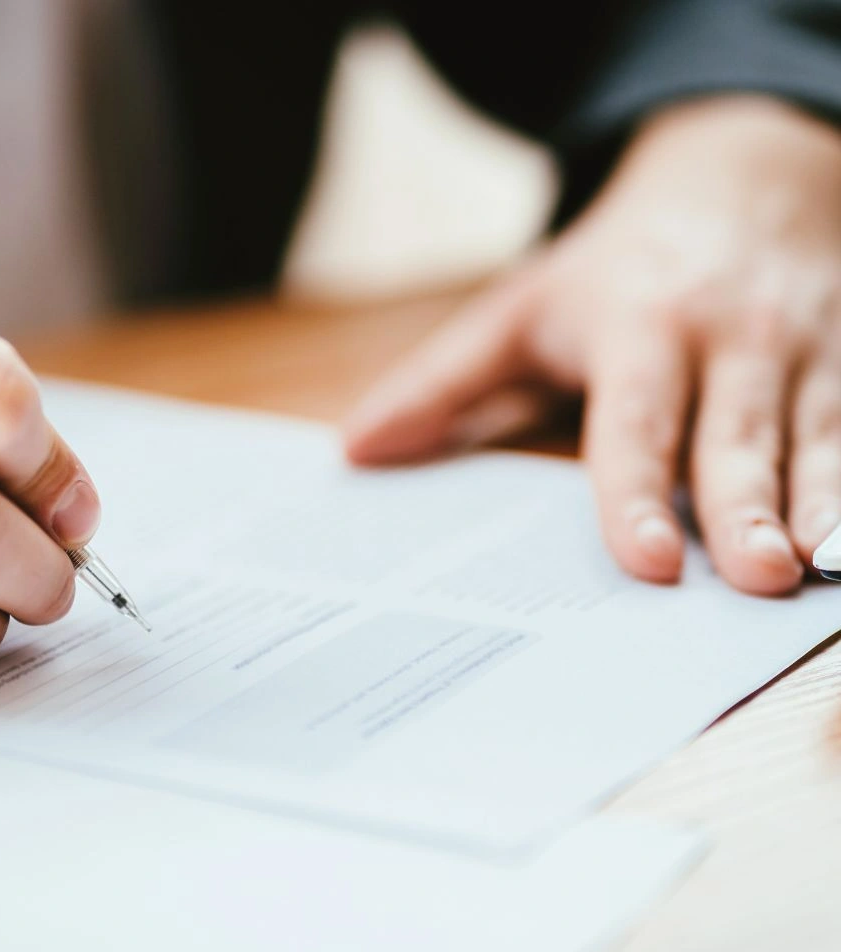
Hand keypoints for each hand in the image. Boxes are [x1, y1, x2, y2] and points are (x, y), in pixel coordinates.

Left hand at [345, 96, 840, 595]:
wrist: (743, 175)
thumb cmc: (614, 267)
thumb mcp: (519, 310)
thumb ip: (443, 382)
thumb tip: (355, 450)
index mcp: (637, 329)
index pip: (634, 424)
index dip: (635, 493)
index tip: (649, 563)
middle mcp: (728, 339)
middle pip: (737, 435)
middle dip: (749, 508)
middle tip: (760, 579)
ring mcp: (804, 349)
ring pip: (817, 435)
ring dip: (821, 503)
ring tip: (820, 569)